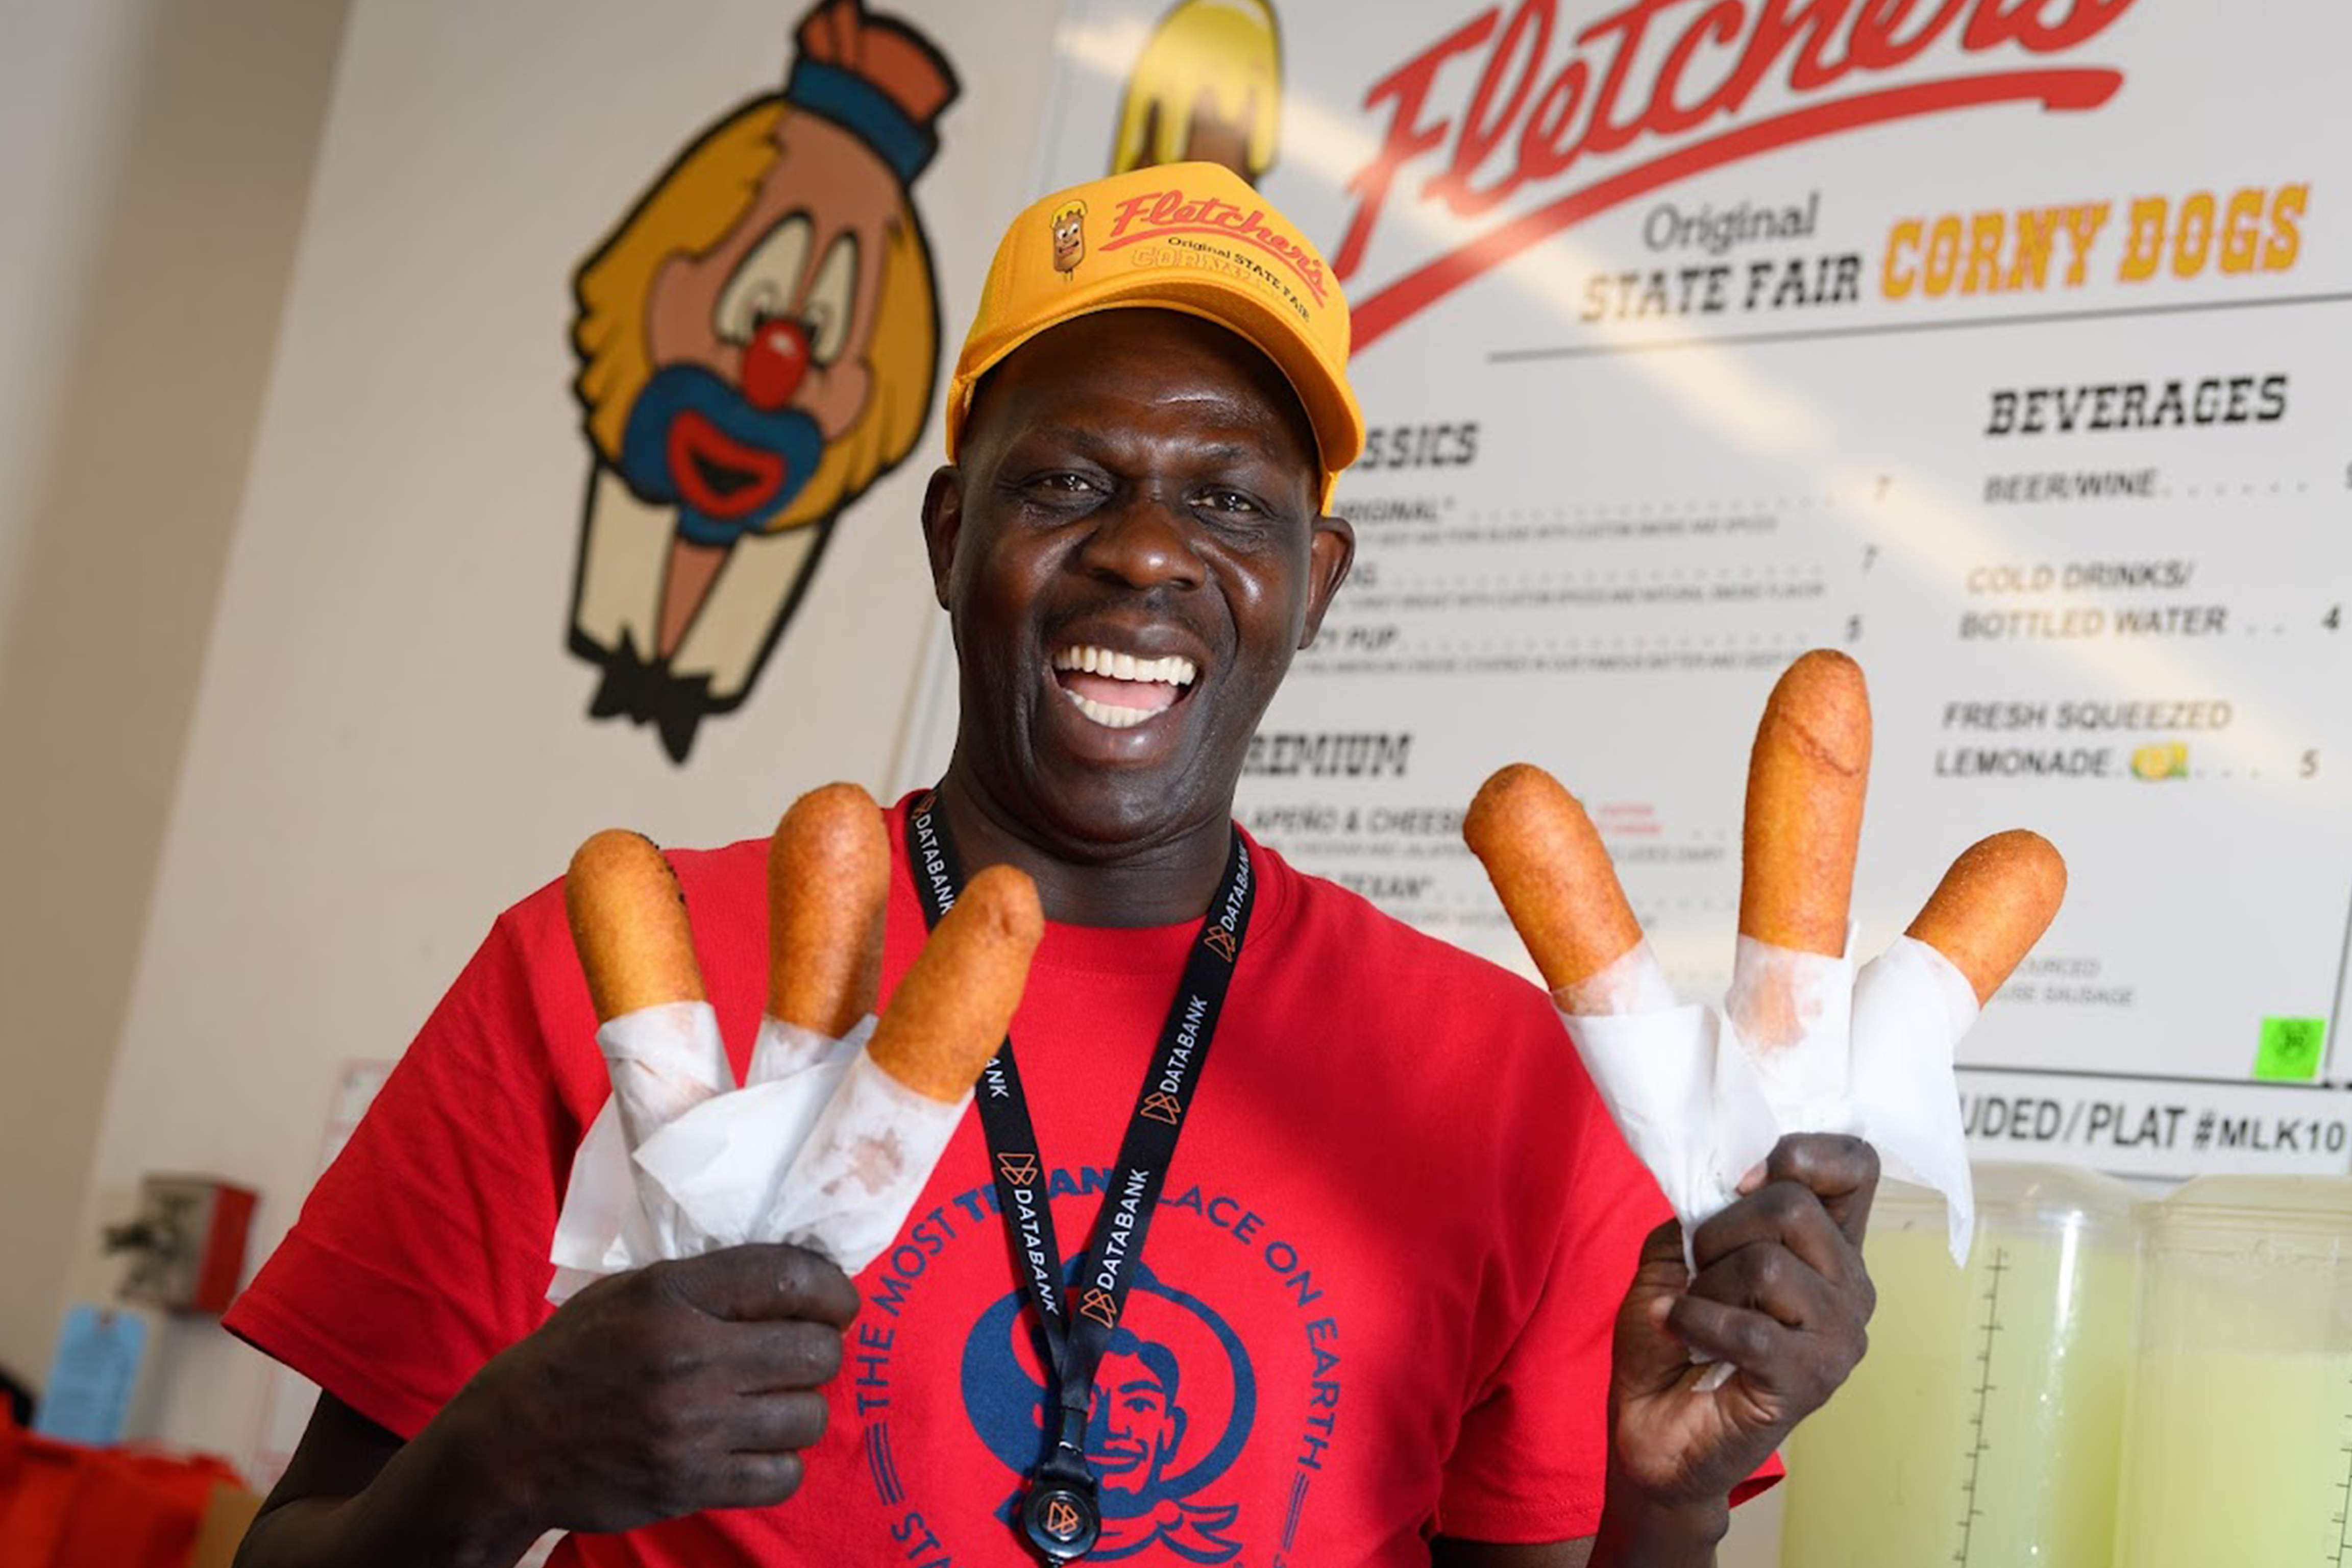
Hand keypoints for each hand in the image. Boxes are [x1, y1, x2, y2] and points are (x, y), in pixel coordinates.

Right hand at [439, 1243, 858, 1537]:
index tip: (838, 1303)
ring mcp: (691, 1427)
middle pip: (816, 1353)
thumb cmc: (576, 1356)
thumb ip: (709, 1281)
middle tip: (799, 1356)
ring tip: (771, 1404)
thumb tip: (798, 1279)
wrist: (508, 1446)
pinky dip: (779, 1464)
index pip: (791, 1278)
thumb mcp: (630, 1291)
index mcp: (673, 1295)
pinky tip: (754, 1449)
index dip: (834, 1290)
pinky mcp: (687, 1484)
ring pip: (807, 1417)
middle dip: (821, 1352)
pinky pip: (781, 1476)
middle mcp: (688, 1358)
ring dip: (799, 1410)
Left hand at [1605, 1133, 1877, 1513]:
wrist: (1650, 1425)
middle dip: (1721, 1229)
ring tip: (1699, 1315)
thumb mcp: (1678, 1249)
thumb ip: (1708, 1207)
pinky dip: (1698, 1322)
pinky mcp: (1811, 1380)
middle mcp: (1849, 1284)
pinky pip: (1752, 1328)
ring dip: (1707, 1285)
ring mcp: (1839, 1336)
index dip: (1802, 1152)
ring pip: (1769, 1264)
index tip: (1744, 1181)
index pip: (1857, 1165)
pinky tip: (1686, 1335)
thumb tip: (1730, 1184)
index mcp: (1828, 1243)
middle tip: (1700, 1273)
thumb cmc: (1672, 1331)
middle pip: (1794, 1204)